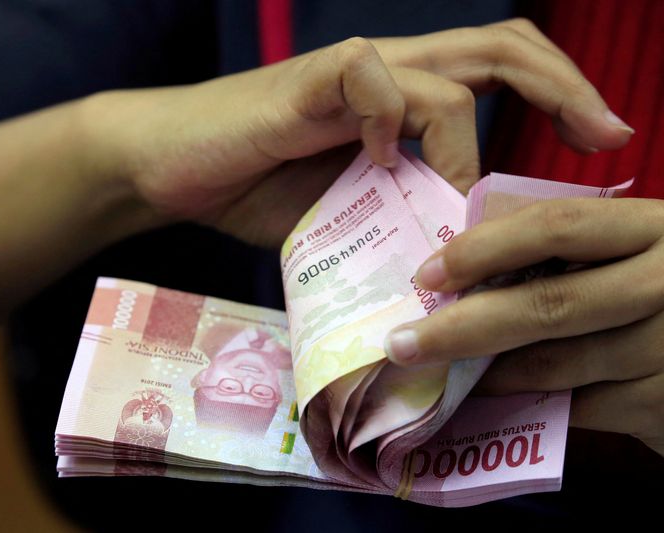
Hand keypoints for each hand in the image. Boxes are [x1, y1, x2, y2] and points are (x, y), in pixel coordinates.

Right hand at [85, 19, 632, 247]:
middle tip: (605, 135)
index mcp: (399, 99)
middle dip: (563, 87)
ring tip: (465, 200)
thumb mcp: (343, 209)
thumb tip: (448, 255)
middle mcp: (385, 75)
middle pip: (499, 47)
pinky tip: (375, 164)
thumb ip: (395, 215)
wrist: (170, 163)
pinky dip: (390, 125)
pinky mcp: (307, 82)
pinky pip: (372, 83)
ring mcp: (348, 75)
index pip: (496, 68)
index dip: (558, 92)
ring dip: (470, 144)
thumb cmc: (250, 183)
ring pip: (449, 71)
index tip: (598, 143)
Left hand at [385, 198, 663, 455]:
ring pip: (556, 365)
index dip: (483, 248)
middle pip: (546, 305)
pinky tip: (490, 403)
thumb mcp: (638, 250)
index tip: (427, 273)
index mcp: (654, 228)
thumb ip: (576, 249)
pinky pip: (579, 409)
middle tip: (401, 343)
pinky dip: (527, 408)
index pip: (556, 226)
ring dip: (485, 374)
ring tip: (434, 375)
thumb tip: (470, 260)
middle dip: (460, 328)